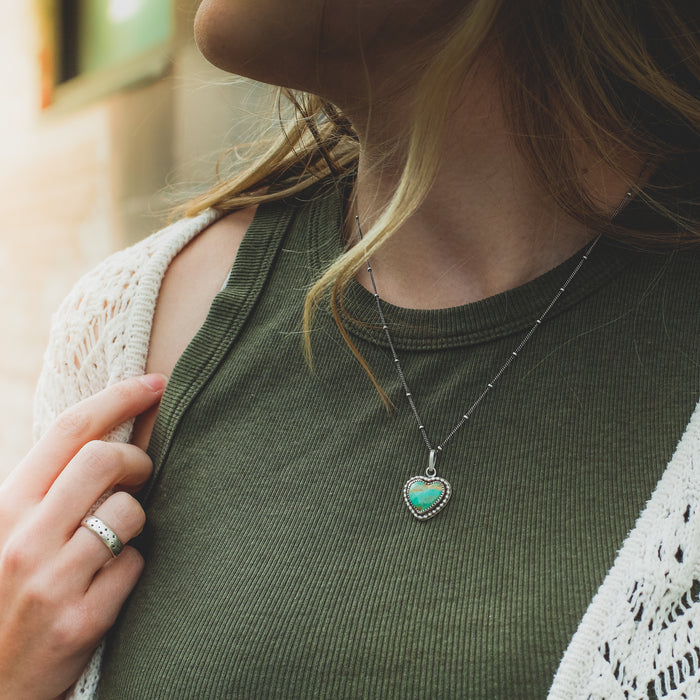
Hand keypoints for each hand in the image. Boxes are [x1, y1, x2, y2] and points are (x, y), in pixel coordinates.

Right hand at [0, 375, 166, 698]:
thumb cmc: (8, 593)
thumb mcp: (12, 532)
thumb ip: (51, 489)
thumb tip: (113, 436)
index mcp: (4, 507)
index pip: (69, 431)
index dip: (118, 397)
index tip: (155, 382)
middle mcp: (22, 540)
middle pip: (105, 460)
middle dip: (137, 460)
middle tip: (141, 474)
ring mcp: (50, 582)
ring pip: (129, 513)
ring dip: (135, 520)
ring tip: (116, 538)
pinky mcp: (80, 621)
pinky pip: (136, 565)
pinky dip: (134, 567)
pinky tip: (111, 583)